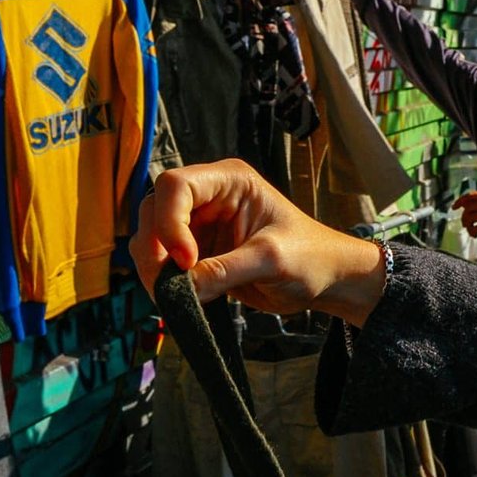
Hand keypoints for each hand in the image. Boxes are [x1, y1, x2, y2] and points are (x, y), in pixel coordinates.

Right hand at [129, 159, 383, 325]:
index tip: (186, 260)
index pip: (176, 185)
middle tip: (168, 283)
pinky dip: (161, 279)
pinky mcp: (197, 251)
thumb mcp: (271, 260)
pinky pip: (162, 261)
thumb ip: (223, 270)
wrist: (325, 279)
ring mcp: (200, 224)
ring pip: (151, 236)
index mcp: (230, 180)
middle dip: (154, 246)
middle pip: (154, 208)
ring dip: (153, 265)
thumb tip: (178, 288)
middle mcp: (209, 197)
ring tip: (173, 294)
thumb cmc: (311, 256)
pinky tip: (178, 296)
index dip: (170, 222)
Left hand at [452, 190, 476, 250]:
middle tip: (466, 224)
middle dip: (463, 217)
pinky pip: (473, 228)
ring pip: (469, 217)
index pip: (470, 195)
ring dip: (467, 226)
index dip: (460, 201)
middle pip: (467, 207)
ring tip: (472, 230)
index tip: (454, 207)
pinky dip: (472, 233)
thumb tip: (462, 203)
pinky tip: (476, 234)